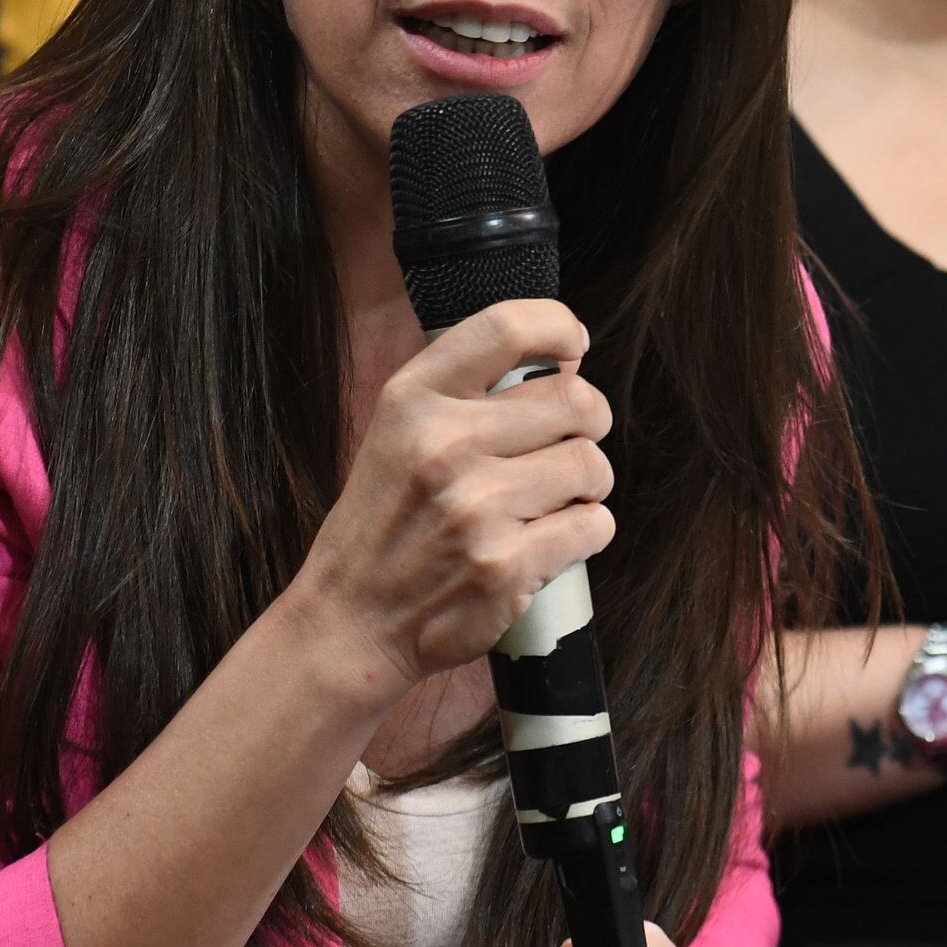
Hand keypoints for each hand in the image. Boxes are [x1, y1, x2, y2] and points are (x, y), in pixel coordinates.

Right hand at [278, 300, 614, 698]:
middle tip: (568, 443)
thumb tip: (563, 363)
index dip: (559, 328)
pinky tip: (548, 539)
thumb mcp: (396, 433)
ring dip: (587, 485)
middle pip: (577, 401)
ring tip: (550, 500)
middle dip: (589, 422)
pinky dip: (585, 532)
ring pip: (593, 466)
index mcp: (413, 400)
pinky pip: (594, 526)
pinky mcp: (507, 565)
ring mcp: (477, 507)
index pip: (509, 327)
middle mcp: (444, 445)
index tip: (573, 348)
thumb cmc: (386, 522)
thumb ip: (464, 392)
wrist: (352, 620)